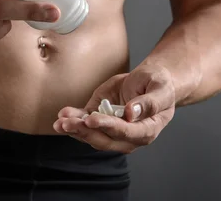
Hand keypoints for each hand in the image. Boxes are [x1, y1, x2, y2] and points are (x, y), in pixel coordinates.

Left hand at [53, 65, 175, 153]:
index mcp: (146, 130)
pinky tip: (62, 115)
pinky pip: (85, 123)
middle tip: (69, 122)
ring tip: (60, 121)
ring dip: (75, 129)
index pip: (126, 132)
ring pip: (91, 135)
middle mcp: (128, 136)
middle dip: (85, 132)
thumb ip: (149, 103)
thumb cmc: (159, 85)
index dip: (108, 127)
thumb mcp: (160, 89)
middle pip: (104, 139)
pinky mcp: (100, 119)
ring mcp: (112, 130)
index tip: (92, 119)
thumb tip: (130, 113)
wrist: (149, 81)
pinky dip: (73, 120)